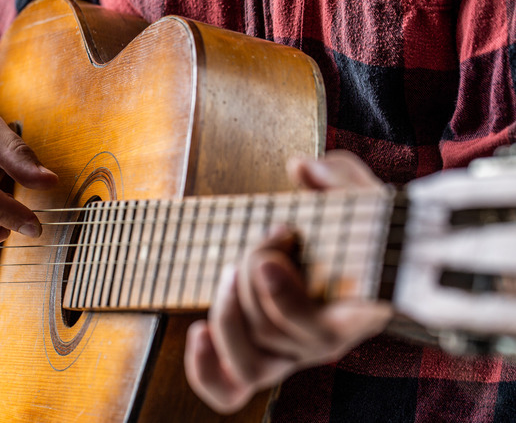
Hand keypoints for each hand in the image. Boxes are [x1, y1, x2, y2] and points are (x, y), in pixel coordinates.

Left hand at [183, 151, 392, 413]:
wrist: (353, 255)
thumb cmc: (359, 228)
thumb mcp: (361, 196)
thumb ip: (340, 180)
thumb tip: (301, 169)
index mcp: (354, 316)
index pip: (319, 334)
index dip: (284, 298)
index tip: (271, 251)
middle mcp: (319, 344)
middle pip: (271, 333)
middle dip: (254, 274)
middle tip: (266, 237)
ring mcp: (287, 355)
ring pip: (248, 365)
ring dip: (227, 315)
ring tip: (230, 270)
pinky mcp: (260, 356)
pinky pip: (229, 389)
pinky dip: (205, 370)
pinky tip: (196, 333)